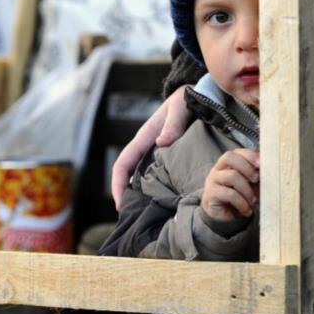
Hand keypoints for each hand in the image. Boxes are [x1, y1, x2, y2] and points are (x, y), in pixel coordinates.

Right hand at [111, 86, 191, 209]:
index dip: (117, 184)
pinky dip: (154, 190)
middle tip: (130, 218)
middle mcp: (146, 147)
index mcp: (144, 137)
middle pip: (127, 175)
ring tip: (144, 216)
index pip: (122, 163)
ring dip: (138, 195)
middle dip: (124, 196)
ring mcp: (155, 152)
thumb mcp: (180, 106)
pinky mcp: (167, 156)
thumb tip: (161, 143)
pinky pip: (156, 176)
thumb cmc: (186, 99)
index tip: (120, 203)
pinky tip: (164, 203)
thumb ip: (173, 124)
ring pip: (140, 177)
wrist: (196, 94)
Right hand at [201, 149, 259, 221]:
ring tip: (253, 201)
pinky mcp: (211, 194)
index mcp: (228, 164)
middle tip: (256, 180)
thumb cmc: (240, 198)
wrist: (225, 218)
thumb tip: (270, 170)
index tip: (261, 164)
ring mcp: (212, 181)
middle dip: (246, 167)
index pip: (236, 152)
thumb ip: (257, 176)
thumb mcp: (251, 185)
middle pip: (229, 157)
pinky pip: (229, 194)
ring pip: (231, 176)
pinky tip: (246, 210)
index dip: (249, 155)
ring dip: (246, 189)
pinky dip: (242, 203)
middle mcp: (218, 169)